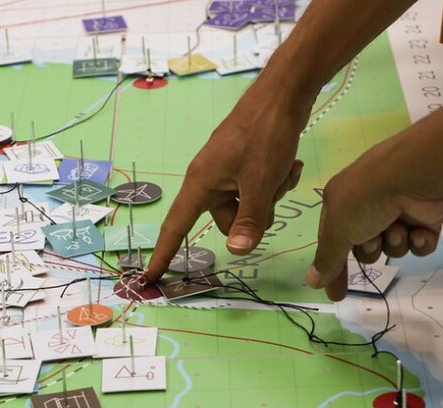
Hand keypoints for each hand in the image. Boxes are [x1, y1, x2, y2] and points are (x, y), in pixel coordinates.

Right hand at [145, 90, 307, 281]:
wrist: (282, 94)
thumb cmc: (264, 135)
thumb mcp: (261, 183)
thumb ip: (250, 220)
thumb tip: (237, 252)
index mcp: (201, 184)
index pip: (176, 226)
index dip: (165, 253)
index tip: (152, 277)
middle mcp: (209, 180)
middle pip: (228, 220)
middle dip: (255, 214)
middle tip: (273, 190)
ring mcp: (227, 171)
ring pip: (248, 205)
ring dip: (270, 195)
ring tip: (284, 171)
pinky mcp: (244, 164)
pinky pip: (257, 188)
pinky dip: (275, 182)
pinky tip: (289, 165)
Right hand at [307, 140, 442, 300]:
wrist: (413, 175)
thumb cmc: (366, 199)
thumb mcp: (337, 230)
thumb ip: (327, 259)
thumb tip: (312, 282)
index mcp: (341, 204)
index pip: (333, 244)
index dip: (335, 270)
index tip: (337, 295)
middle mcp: (368, 207)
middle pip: (365, 249)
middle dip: (370, 249)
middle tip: (373, 238)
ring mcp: (398, 212)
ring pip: (393, 248)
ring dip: (394, 243)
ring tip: (398, 226)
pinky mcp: (424, 218)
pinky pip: (419, 245)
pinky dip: (418, 241)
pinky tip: (419, 230)